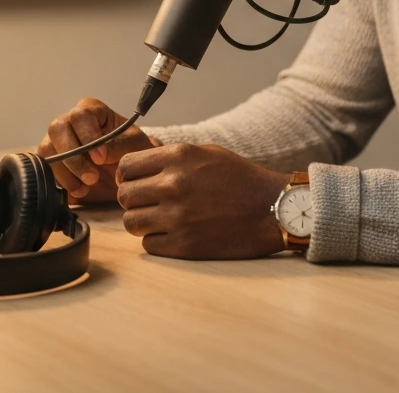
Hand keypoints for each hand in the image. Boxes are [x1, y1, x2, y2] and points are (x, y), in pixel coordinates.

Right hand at [37, 99, 156, 203]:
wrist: (125, 171)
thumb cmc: (131, 150)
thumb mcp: (133, 145)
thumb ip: (118, 145)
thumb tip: (99, 154)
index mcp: (91, 110)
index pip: (81, 116)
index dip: (88, 136)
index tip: (101, 158)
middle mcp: (69, 122)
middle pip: (57, 130)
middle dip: (73, 157)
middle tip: (92, 178)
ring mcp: (56, 141)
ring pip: (47, 151)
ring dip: (65, 173)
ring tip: (86, 187)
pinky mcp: (51, 162)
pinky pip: (45, 170)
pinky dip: (60, 183)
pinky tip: (79, 191)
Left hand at [115, 143, 289, 258]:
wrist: (273, 209)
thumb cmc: (242, 179)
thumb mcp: (207, 152)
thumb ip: (172, 156)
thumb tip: (141, 163)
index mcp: (178, 157)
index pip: (126, 166)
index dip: (127, 176)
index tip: (136, 182)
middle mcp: (173, 184)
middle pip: (124, 196)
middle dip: (134, 200)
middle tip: (150, 203)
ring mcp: (177, 216)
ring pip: (131, 222)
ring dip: (142, 222)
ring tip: (161, 219)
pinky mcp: (184, 245)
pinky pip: (148, 244)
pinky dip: (157, 240)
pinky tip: (175, 233)